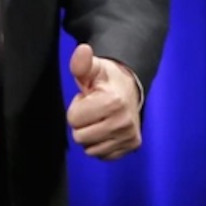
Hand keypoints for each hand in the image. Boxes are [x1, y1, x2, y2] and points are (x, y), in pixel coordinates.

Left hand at [65, 44, 141, 159]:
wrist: (131, 88)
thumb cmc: (106, 80)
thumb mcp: (93, 69)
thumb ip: (82, 63)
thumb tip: (82, 50)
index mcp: (113, 102)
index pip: (73, 120)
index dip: (77, 108)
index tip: (89, 99)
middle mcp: (124, 122)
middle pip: (80, 137)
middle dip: (83, 123)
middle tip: (94, 110)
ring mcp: (129, 136)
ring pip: (90, 149)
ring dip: (91, 135)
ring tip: (101, 118)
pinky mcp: (132, 145)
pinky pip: (103, 155)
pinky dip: (101, 144)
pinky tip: (107, 129)